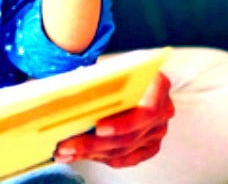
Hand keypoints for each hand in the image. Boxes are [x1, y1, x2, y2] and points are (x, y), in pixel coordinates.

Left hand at [53, 72, 173, 167]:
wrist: (135, 78)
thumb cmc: (121, 71)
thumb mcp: (112, 68)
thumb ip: (100, 79)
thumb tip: (72, 87)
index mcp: (158, 86)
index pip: (147, 110)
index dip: (123, 123)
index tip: (98, 128)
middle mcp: (162, 112)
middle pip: (129, 136)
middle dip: (94, 143)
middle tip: (67, 145)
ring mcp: (157, 132)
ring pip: (123, 150)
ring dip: (91, 153)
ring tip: (65, 151)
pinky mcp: (149, 146)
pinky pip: (125, 159)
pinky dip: (99, 158)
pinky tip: (77, 155)